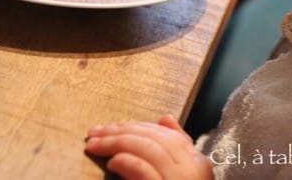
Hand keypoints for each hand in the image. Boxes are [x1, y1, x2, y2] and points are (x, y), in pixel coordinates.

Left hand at [85, 115, 213, 179]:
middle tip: (95, 131)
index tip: (112, 127)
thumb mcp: (183, 177)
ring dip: (116, 142)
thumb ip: (177, 149)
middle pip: (153, 138)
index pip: (165, 134)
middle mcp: (192, 169)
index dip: (136, 127)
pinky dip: (127, 162)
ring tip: (95, 144)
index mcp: (197, 163)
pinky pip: (144, 171)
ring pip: (147, 149)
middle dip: (121, 131)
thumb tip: (165, 118)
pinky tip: (112, 162)